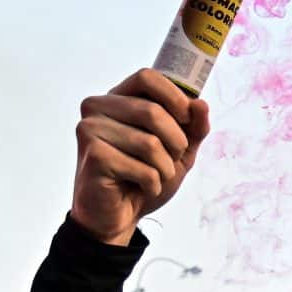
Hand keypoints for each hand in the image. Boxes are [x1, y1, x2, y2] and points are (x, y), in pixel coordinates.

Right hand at [73, 69, 210, 244]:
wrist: (119, 215)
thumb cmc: (145, 176)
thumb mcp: (180, 150)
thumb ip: (194, 127)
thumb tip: (201, 103)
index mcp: (117, 97)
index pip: (147, 76)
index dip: (175, 97)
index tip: (187, 119)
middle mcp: (97, 107)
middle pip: (153, 111)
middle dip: (176, 143)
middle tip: (170, 160)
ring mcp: (90, 130)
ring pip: (150, 142)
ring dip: (165, 168)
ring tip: (154, 176)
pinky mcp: (93, 156)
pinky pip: (142, 168)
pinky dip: (152, 184)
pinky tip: (140, 187)